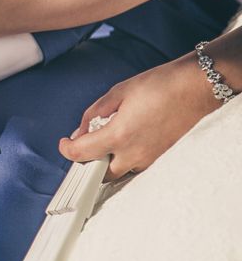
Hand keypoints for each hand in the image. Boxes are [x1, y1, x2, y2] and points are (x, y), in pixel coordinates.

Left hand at [58, 56, 219, 180]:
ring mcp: (148, 159)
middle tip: (83, 145)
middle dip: (86, 163)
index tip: (64, 142)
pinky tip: (121, 142)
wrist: (196, 87)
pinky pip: (133, 168)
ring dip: (105, 163)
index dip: (66, 149)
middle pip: (98, 174)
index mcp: (118, 136)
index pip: (81, 153)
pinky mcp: (159, 159)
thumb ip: (93, 114)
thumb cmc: (159, 85)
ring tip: (103, 141)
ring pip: (117, 173)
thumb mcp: (117, 92)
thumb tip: (80, 131)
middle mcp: (133, 154)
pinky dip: (121, 160)